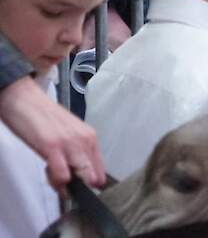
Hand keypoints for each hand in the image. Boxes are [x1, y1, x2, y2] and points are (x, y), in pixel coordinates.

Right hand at [0, 77, 106, 191]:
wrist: (24, 99)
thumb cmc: (43, 118)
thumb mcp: (67, 134)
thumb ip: (76, 152)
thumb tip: (78, 175)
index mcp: (90, 137)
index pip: (100, 170)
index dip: (91, 185)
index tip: (80, 190)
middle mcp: (84, 140)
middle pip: (93, 175)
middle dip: (81, 189)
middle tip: (67, 190)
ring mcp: (69, 143)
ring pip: (82, 176)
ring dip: (69, 187)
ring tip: (56, 182)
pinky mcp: (52, 146)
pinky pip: (62, 173)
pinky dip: (58, 181)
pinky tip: (51, 175)